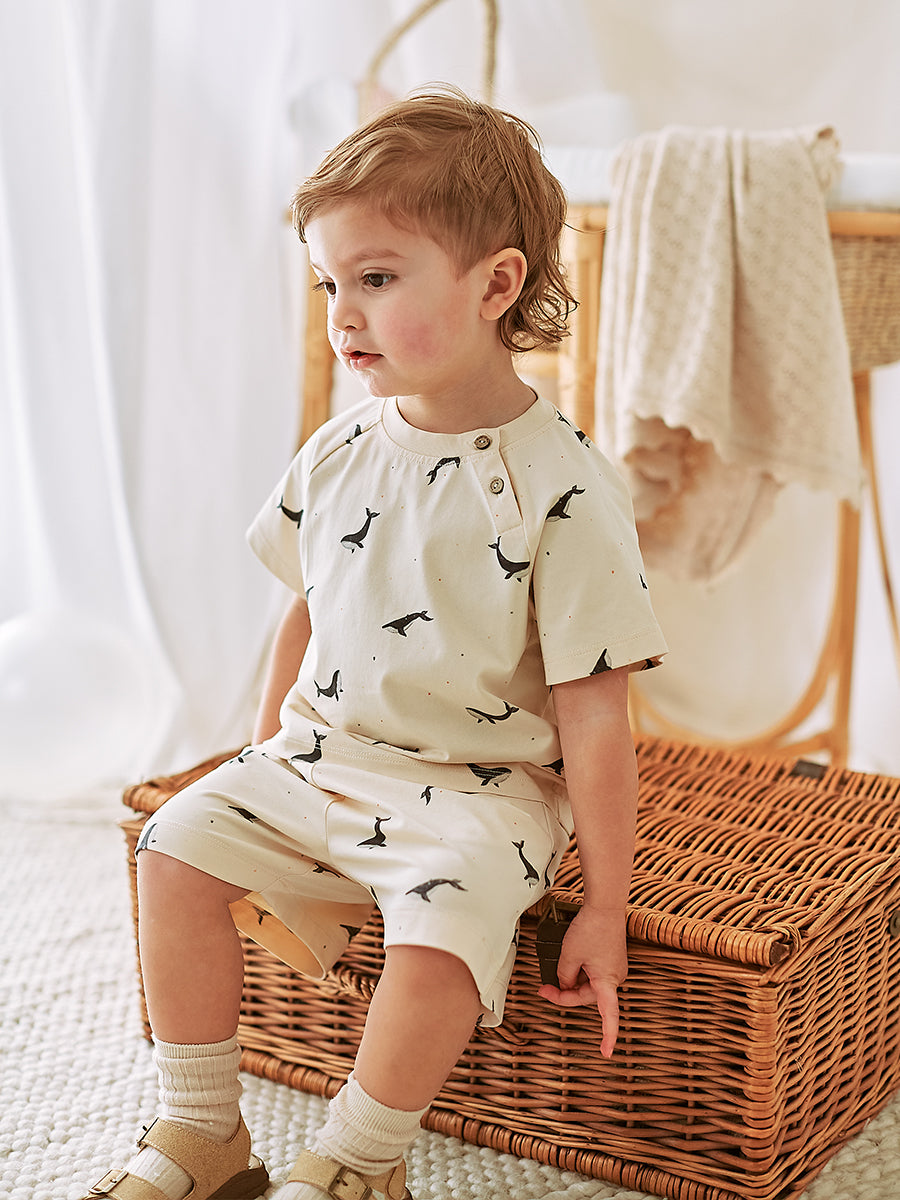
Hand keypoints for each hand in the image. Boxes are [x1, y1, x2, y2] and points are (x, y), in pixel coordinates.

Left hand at [537, 906, 626, 1057]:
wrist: (604, 906)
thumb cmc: (590, 929)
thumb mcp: (569, 955)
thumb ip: (564, 976)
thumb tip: (566, 984)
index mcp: (607, 982)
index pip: (609, 1016)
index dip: (608, 1036)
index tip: (606, 1052)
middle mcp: (615, 978)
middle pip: (586, 996)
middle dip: (564, 993)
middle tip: (543, 988)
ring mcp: (614, 968)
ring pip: (588, 984)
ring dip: (571, 979)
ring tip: (558, 963)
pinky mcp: (611, 958)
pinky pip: (593, 973)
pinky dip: (580, 971)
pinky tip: (571, 958)